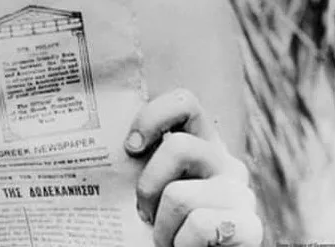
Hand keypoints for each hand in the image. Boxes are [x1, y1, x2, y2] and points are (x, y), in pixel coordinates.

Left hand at [125, 89, 262, 246]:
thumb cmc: (158, 223)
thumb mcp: (148, 185)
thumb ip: (137, 161)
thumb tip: (84, 138)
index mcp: (200, 143)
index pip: (184, 103)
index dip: (153, 117)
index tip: (130, 147)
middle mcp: (224, 162)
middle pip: (178, 147)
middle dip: (148, 186)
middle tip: (143, 211)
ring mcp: (241, 193)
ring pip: (180, 195)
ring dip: (161, 226)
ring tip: (164, 237)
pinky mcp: (250, 227)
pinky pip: (201, 226)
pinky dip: (181, 243)